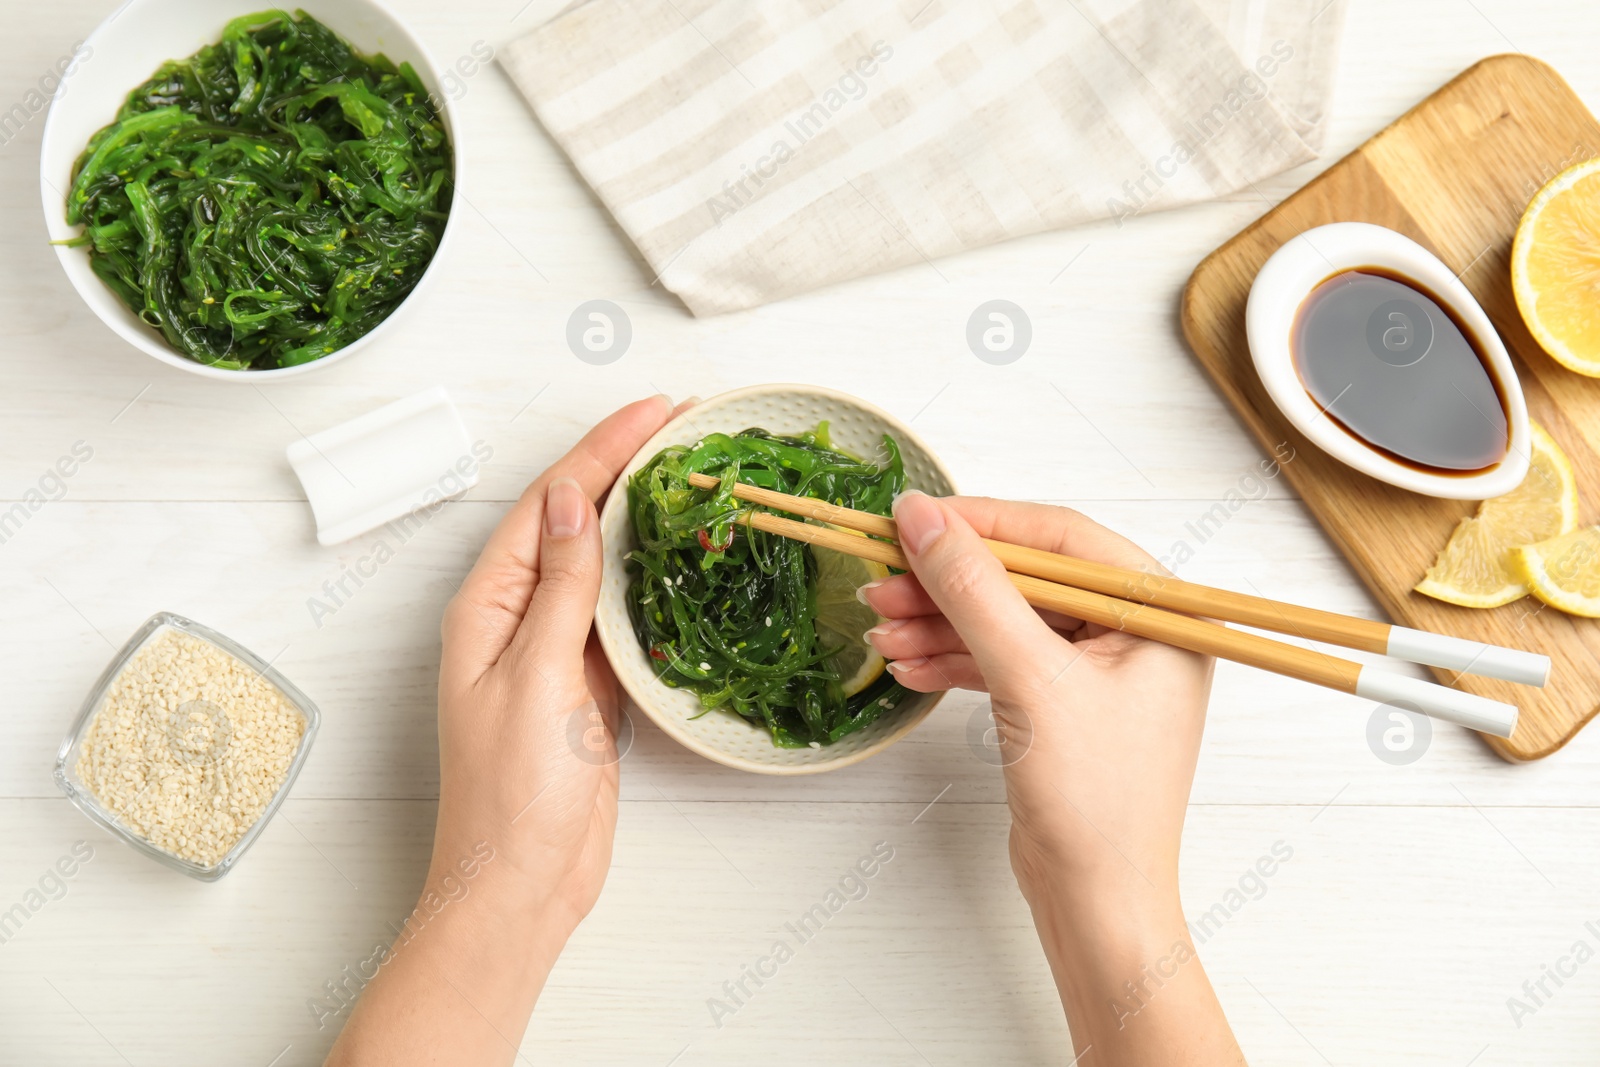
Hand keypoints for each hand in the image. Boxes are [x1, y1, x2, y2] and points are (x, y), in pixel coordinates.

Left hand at [432, 394, 676, 925]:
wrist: (521, 885)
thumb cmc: (513, 797)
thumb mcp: (535, 679)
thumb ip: (558, 588)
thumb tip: (570, 500)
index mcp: (487, 607)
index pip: (548, 504)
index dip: (601, 450)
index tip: (655, 410)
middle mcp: (515, 618)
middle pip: (573, 521)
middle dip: (624, 466)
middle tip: (685, 425)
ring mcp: (552, 650)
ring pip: (600, 562)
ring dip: (642, 516)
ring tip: (692, 472)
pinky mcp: (586, 684)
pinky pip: (618, 611)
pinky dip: (651, 577)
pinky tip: (681, 556)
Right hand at [862, 493, 1242, 1063]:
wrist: (1098, 905)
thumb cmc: (1096, 803)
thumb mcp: (1030, 679)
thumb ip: (974, 591)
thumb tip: (924, 518)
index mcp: (1160, 613)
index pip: (1062, 539)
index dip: (982, 523)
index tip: (915, 519)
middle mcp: (1137, 634)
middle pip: (1026, 578)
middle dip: (949, 584)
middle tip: (882, 582)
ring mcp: (1099, 673)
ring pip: (1006, 621)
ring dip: (940, 624)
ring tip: (880, 632)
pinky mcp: (1064, 707)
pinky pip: (1003, 661)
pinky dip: (954, 661)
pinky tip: (907, 666)